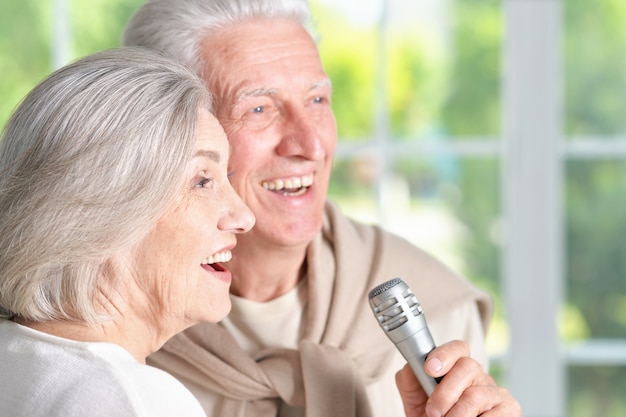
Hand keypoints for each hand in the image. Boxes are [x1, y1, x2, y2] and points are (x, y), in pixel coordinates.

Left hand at [395, 340, 521, 416]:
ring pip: (476, 395)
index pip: (458, 348)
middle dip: (445, 393)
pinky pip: (493, 414)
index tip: (429, 369)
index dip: (444, 354)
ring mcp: (496, 392)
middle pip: (467, 367)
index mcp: (457, 368)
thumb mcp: (417, 402)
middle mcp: (479, 376)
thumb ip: (410, 382)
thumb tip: (409, 368)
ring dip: (457, 414)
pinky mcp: (510, 408)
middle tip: (433, 412)